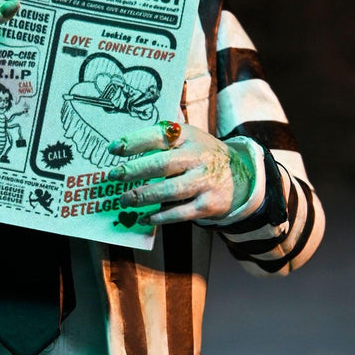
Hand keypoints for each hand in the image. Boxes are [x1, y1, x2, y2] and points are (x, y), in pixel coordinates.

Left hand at [106, 122, 254, 224]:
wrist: (242, 176)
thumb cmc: (201, 155)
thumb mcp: (189, 138)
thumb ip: (163, 136)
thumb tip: (124, 138)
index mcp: (188, 136)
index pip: (158, 136)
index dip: (134, 142)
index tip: (113, 149)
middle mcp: (198, 157)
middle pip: (162, 164)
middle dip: (134, 171)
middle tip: (113, 176)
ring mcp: (205, 181)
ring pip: (170, 190)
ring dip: (143, 196)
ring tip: (124, 199)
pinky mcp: (209, 204)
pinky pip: (181, 213)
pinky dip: (161, 217)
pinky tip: (145, 218)